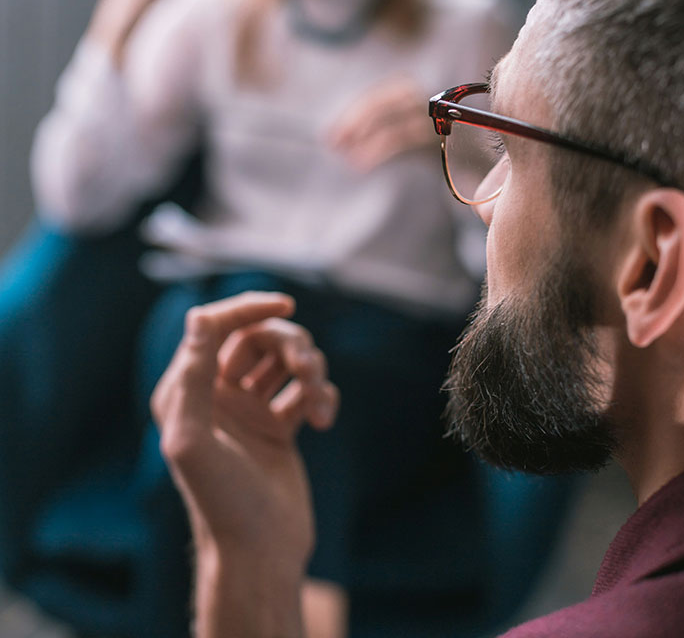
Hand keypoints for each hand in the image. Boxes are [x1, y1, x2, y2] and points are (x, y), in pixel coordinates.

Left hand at [151, 291, 338, 565]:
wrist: (260, 553)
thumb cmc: (222, 502)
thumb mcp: (194, 440)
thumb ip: (191, 377)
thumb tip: (199, 317)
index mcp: (187, 392)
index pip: (215, 327)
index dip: (247, 308)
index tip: (285, 304)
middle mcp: (217, 395)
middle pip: (257, 338)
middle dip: (289, 343)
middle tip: (307, 367)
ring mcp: (249, 410)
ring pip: (284, 360)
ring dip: (309, 369)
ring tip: (316, 401)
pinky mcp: (278, 426)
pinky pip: (305, 390)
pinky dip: (320, 396)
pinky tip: (322, 420)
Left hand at [328, 77, 435, 172]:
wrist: (477, 164)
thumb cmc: (438, 148)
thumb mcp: (410, 128)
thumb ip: (383, 124)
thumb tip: (343, 137)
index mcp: (415, 90)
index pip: (378, 97)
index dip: (351, 115)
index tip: (330, 135)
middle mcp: (429, 98)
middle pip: (383, 104)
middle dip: (354, 124)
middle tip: (334, 145)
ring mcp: (438, 118)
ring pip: (393, 124)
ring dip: (365, 141)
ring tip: (349, 159)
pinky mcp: (443, 139)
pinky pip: (404, 141)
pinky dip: (378, 152)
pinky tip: (363, 165)